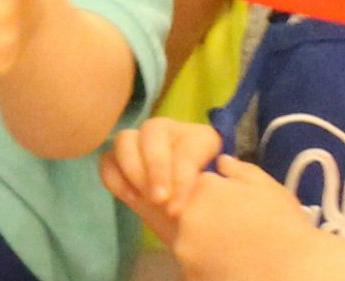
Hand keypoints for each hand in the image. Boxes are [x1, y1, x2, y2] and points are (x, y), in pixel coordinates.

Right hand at [99, 119, 230, 245]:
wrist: (200, 212)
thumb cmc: (218, 199)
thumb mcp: (235, 189)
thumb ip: (237, 177)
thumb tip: (224, 164)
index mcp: (200, 137)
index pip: (187, 148)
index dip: (181, 177)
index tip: (177, 209)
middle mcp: (168, 131)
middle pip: (152, 132)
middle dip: (155, 168)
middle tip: (159, 200)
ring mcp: (141, 141)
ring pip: (125, 139)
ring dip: (133, 170)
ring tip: (143, 199)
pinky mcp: (121, 158)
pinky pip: (107, 158)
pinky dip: (114, 176)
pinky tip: (130, 198)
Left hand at [170, 156, 342, 280]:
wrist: (295, 271)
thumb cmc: (287, 227)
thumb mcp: (269, 189)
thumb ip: (240, 170)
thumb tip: (221, 162)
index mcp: (205, 189)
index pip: (197, 187)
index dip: (215, 197)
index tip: (233, 210)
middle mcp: (187, 216)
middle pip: (188, 214)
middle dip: (206, 220)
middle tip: (235, 233)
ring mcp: (184, 249)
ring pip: (188, 242)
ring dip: (204, 245)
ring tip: (235, 253)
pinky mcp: (188, 275)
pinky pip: (192, 267)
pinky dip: (205, 267)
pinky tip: (231, 268)